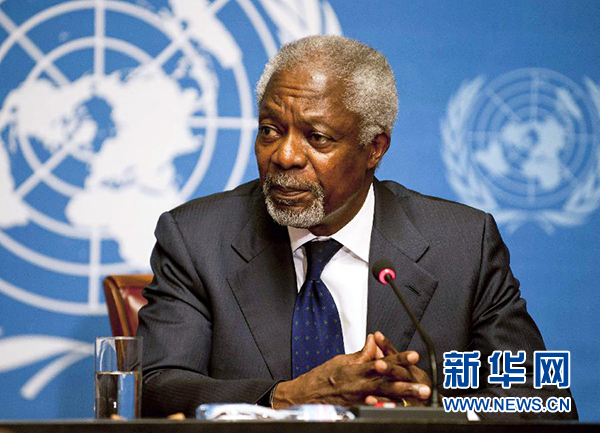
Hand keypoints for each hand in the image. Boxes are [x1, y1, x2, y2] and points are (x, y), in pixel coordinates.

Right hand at [272, 334, 429, 407]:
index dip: (398, 358)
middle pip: (387, 382)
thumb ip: (362, 353)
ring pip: (385, 397)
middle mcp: (359, 384)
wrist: (307, 395)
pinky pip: (374, 407)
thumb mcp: (342, 360)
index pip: (382, 361)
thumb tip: (374, 341)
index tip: (413, 355)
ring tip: (418, 397)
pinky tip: (396, 408)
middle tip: (424, 386)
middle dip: (407, 384)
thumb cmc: (323, 377)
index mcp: (357, 369)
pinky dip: (385, 407)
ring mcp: (359, 398)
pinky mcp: (357, 408)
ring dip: (403, 397)